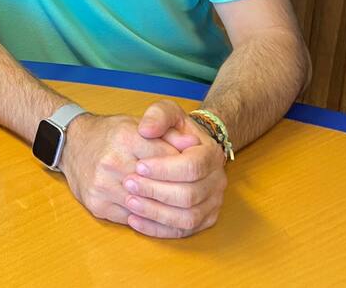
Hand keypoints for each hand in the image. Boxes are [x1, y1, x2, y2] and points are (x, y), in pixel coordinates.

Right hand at [57, 113, 179, 226]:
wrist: (72, 144)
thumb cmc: (108, 133)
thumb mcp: (136, 122)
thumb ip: (166, 129)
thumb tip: (192, 142)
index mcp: (125, 137)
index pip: (167, 157)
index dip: (182, 165)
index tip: (191, 169)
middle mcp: (112, 162)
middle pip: (158, 185)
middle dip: (177, 189)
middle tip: (191, 191)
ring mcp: (103, 186)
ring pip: (146, 205)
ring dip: (164, 207)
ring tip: (177, 205)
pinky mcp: (97, 204)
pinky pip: (132, 218)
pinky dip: (147, 218)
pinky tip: (156, 212)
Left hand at [122, 100, 227, 237]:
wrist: (186, 149)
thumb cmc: (173, 131)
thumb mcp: (167, 113)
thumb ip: (158, 115)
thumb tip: (146, 129)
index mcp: (211, 154)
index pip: (192, 166)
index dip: (164, 169)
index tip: (139, 165)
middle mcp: (217, 181)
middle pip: (190, 195)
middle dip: (156, 191)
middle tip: (128, 183)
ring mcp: (213, 203)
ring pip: (187, 217)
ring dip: (156, 212)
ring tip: (129, 202)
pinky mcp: (203, 220)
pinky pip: (182, 231)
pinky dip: (158, 229)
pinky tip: (134, 220)